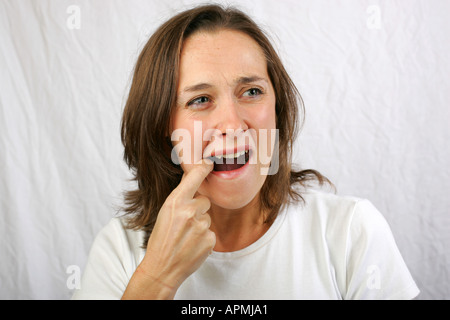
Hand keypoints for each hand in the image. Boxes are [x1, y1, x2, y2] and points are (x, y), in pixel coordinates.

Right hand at [122, 159, 214, 298]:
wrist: (161, 268)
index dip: (203, 168)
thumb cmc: (161, 240)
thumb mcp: (164, 213)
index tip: (209, 163)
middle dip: (197, 210)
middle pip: (204, 201)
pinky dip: (203, 239)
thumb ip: (179, 198)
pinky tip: (191, 245)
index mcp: (175, 202)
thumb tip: (190, 179)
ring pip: (208, 218)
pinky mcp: (209, 239)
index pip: (194, 178)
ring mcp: (201, 226)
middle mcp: (189, 211)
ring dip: (200, 225)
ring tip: (186, 237)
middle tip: (184, 224)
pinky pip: (211, 233)